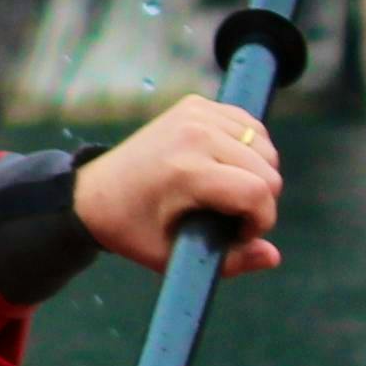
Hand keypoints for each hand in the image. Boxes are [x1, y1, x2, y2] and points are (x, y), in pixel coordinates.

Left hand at [74, 94, 284, 277]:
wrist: (92, 193)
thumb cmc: (131, 229)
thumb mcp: (172, 256)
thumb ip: (229, 262)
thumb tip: (273, 256)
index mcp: (187, 171)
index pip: (258, 191)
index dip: (260, 221)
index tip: (238, 233)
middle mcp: (194, 134)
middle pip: (267, 169)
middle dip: (259, 200)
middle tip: (229, 215)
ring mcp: (195, 113)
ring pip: (263, 145)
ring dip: (257, 173)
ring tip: (226, 191)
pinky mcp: (196, 104)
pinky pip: (249, 125)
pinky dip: (248, 147)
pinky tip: (226, 166)